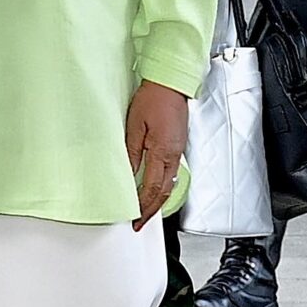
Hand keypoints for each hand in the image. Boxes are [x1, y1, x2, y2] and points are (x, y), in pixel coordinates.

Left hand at [124, 79, 187, 230]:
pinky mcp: (178, 145)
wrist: (170, 84)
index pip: (153, 188)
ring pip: (170, 184)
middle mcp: (174, 154)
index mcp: (162, 151)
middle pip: (164, 192)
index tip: (136, 218)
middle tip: (140, 222)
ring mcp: (178, 150)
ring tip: (146, 210)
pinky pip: (172, 172)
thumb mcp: (134, 126)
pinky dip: (163, 186)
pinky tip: (155, 188)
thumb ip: (132, 153)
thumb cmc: (153, 99)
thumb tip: (128, 176)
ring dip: (158, 200)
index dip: (144, 207)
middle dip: (152, 210)